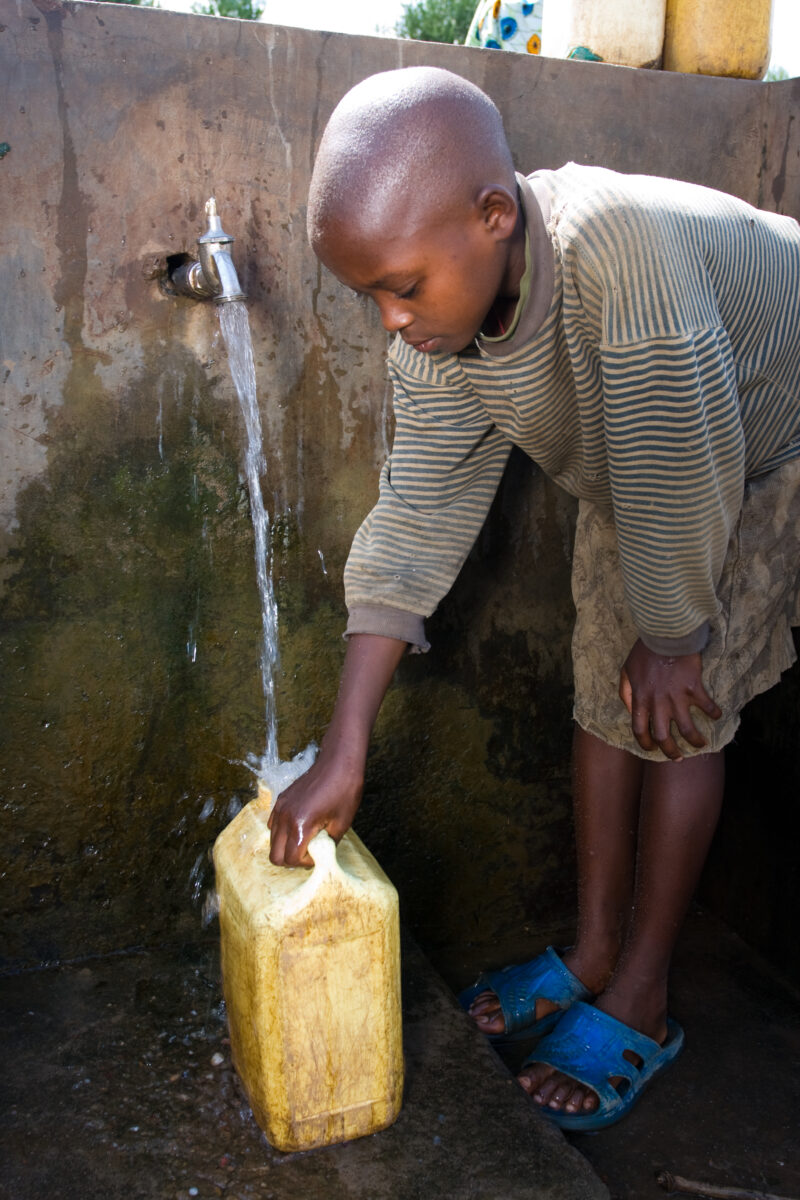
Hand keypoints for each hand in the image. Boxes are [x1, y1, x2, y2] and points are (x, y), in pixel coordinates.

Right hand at [267, 752, 362, 867]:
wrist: (339, 762)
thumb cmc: (345, 791)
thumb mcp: (341, 824)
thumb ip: (327, 845)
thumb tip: (321, 856)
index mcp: (300, 825)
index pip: (291, 859)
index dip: (306, 863)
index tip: (319, 856)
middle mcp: (285, 817)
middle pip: (275, 855)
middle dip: (292, 860)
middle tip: (310, 853)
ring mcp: (280, 808)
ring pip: (272, 841)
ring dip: (286, 846)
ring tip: (306, 840)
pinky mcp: (280, 800)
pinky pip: (273, 825)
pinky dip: (282, 833)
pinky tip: (300, 827)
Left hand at [618, 639, 720, 760]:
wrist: (665, 633)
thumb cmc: (644, 651)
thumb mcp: (626, 671)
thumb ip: (625, 692)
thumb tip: (631, 711)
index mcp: (641, 699)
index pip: (640, 730)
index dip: (645, 744)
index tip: (652, 749)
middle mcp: (658, 703)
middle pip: (664, 737)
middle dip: (671, 752)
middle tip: (677, 758)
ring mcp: (677, 697)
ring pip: (687, 729)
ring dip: (695, 740)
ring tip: (700, 744)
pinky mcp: (694, 688)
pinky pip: (707, 706)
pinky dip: (714, 713)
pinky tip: (717, 715)